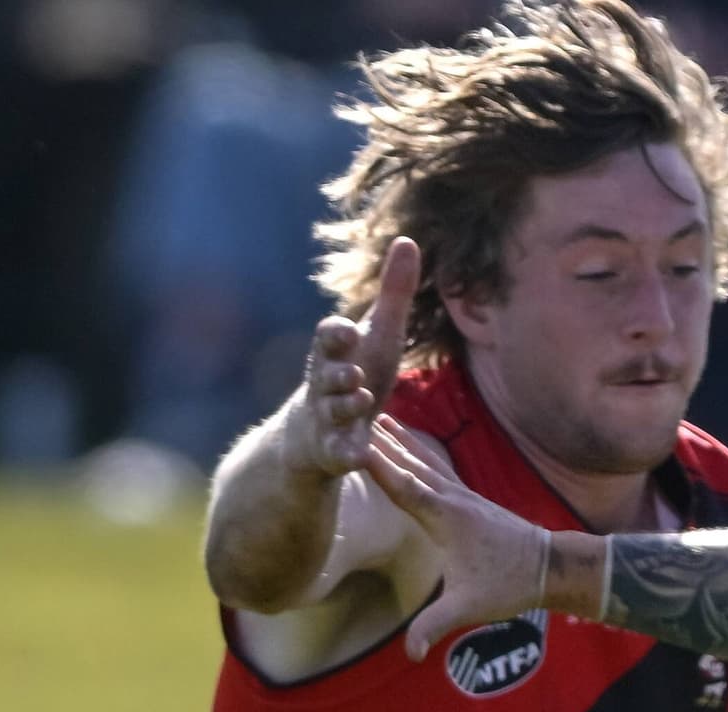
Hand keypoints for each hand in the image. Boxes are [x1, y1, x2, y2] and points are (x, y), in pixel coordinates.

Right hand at [294, 238, 417, 476]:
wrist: (319, 433)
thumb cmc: (355, 374)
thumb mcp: (378, 335)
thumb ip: (393, 293)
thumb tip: (408, 240)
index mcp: (335, 352)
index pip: (329, 336)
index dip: (336, 334)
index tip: (348, 329)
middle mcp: (324, 383)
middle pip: (327, 375)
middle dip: (338, 372)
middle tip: (354, 372)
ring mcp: (325, 418)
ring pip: (331, 411)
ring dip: (345, 405)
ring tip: (362, 399)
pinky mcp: (331, 452)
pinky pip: (338, 453)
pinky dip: (347, 453)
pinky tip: (360, 455)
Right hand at [366, 415, 559, 658]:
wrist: (549, 566)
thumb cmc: (509, 585)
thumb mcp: (468, 608)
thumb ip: (435, 626)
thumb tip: (411, 654)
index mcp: (446, 518)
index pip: (403, 486)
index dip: (377, 466)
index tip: (352, 444)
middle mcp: (452, 499)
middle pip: (409, 464)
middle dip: (382, 442)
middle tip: (354, 415)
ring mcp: (462, 495)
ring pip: (424, 461)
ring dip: (400, 441)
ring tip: (378, 417)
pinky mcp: (468, 499)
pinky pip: (437, 468)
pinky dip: (419, 453)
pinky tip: (412, 446)